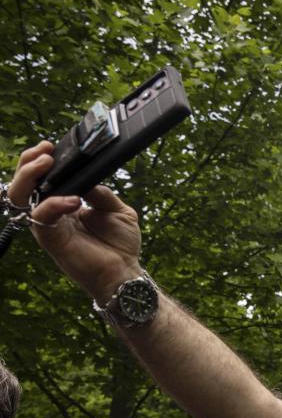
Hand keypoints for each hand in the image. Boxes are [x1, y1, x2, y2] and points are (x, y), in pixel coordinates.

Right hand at [9, 141, 143, 301]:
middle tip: (45, 152)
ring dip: (29, 177)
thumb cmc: (121, 244)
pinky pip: (40, 218)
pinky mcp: (50, 239)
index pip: (41, 178)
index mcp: (64, 203)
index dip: (40, 160)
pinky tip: (73, 200)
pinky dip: (53, 204)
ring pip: (20, 198)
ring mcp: (48, 226)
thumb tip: (87, 179)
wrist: (125, 271)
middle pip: (23, 184)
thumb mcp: (118, 210)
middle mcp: (51, 213)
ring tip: (46, 164)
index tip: (51, 146)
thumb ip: (101, 193)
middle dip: (27, 163)